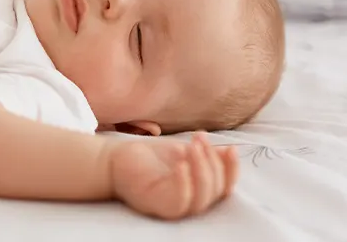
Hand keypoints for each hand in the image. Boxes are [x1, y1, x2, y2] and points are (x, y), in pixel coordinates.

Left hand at [109, 132, 238, 219]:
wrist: (114, 159)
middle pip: (215, 191)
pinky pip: (179, 203)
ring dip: (202, 169)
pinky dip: (185, 183)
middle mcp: (187, 204)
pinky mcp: (156, 206)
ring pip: (201, 199)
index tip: (231, 148)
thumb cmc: (148, 158)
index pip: (224, 187)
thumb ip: (204, 155)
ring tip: (191, 146)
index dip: (232, 170)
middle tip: (198, 139)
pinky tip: (181, 162)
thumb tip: (228, 151)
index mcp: (196, 192)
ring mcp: (172, 208)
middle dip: (212, 162)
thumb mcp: (182, 151)